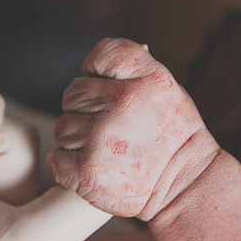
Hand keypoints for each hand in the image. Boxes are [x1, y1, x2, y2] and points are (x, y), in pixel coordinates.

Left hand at [47, 38, 220, 219]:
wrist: (185, 186)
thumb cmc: (173, 138)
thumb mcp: (166, 90)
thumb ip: (132, 73)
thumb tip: (94, 70)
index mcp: (147, 78)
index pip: (103, 53)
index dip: (97, 70)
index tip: (108, 89)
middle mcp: (123, 103)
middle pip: (74, 94)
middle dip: (86, 111)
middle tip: (113, 130)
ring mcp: (101, 137)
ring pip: (63, 128)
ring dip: (78, 141)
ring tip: (108, 151)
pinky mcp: (85, 171)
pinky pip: (55, 159)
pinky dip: (68, 167)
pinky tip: (97, 168)